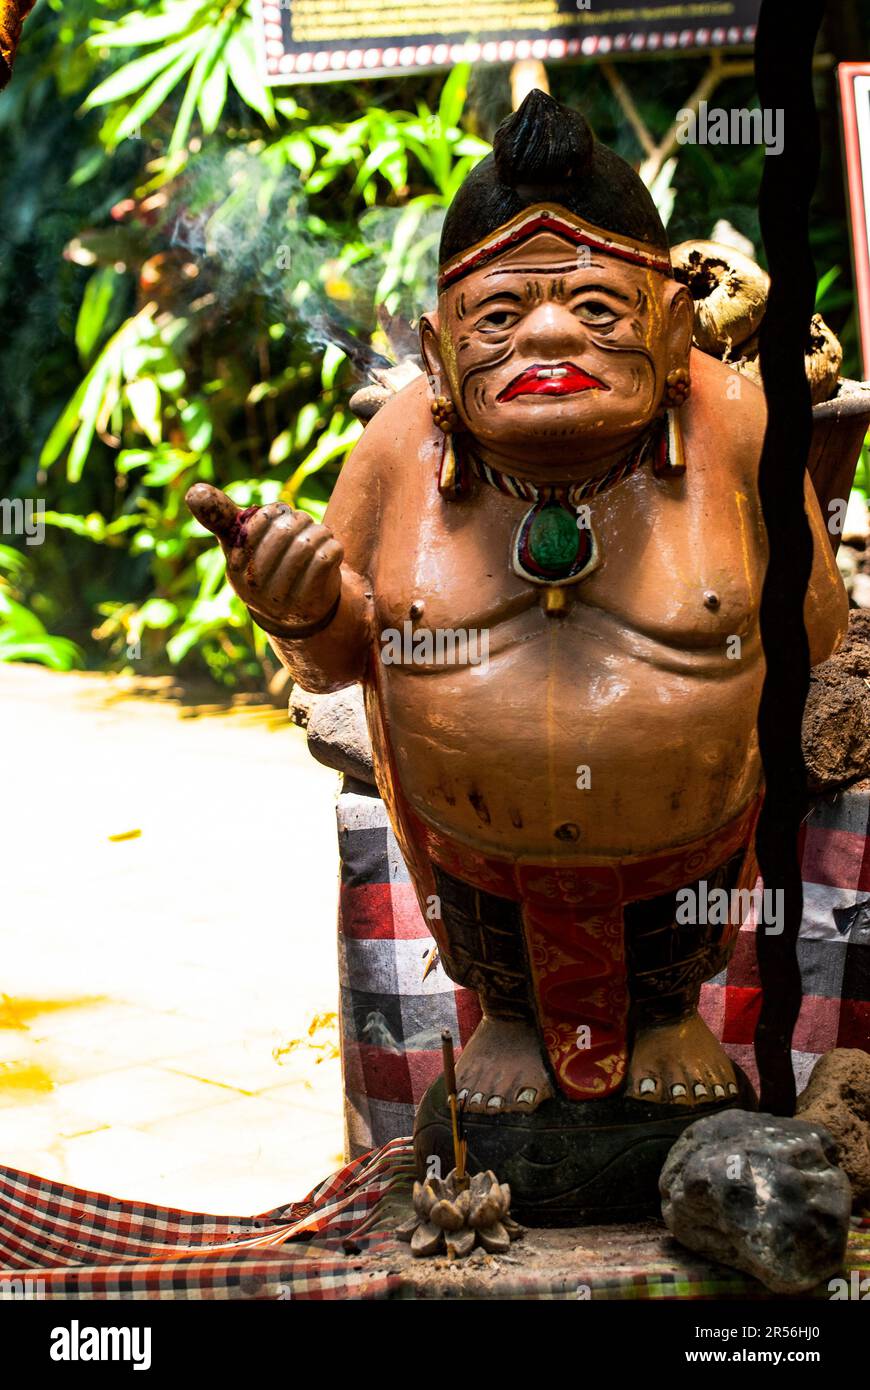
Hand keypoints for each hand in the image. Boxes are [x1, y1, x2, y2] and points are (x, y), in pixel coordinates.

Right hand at [185, 484, 343, 632]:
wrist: (296, 612)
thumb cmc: (265, 566)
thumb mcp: (240, 544)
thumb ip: (220, 516)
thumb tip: (194, 490)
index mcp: (235, 566)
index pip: (256, 524)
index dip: (275, 513)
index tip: (281, 516)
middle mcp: (254, 585)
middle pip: (284, 532)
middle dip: (300, 520)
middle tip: (305, 524)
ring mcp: (282, 597)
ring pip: (307, 544)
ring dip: (319, 532)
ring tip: (320, 534)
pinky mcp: (311, 600)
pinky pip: (325, 558)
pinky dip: (332, 546)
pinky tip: (330, 549)